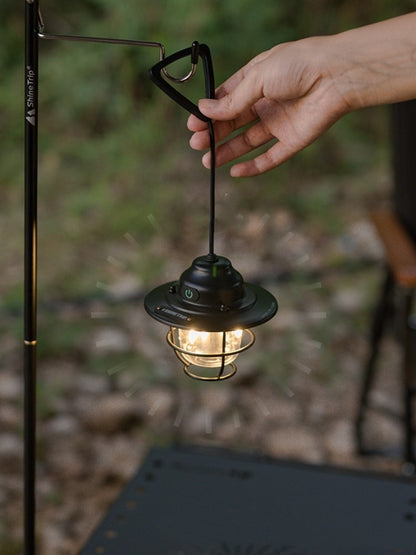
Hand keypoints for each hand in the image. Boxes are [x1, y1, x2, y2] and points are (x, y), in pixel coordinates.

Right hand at [187, 37, 350, 176]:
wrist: (337, 76)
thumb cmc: (298, 65)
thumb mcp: (258, 78)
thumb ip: (232, 100)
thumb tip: (204, 111)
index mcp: (256, 80)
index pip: (226, 99)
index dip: (209, 112)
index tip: (193, 124)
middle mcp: (266, 102)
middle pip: (234, 122)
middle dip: (214, 133)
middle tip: (196, 144)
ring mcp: (279, 123)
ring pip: (247, 142)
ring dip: (227, 151)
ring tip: (207, 161)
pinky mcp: (293, 141)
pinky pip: (270, 158)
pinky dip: (253, 167)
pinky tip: (235, 172)